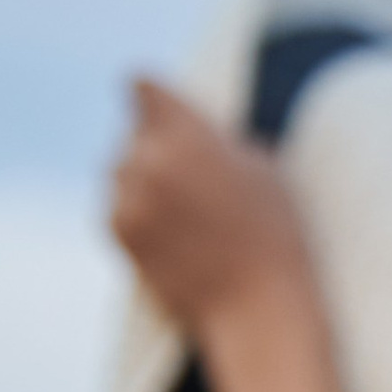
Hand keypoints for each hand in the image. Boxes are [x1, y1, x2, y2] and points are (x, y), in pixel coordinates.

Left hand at [108, 79, 315, 342]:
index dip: (150, 96)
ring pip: (120, 171)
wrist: (257, 305)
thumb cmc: (274, 235)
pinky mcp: (120, 231)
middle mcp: (148, 158)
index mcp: (185, 132)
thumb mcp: (262, 167)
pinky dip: (137, 215)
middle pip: (133, 135)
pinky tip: (174, 235)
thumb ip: (218, 138)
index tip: (156, 107)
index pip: (142, 86)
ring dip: (142, 182)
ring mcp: (129, 196)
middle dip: (155, 149)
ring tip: (185, 212)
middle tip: (190, 178)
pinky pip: (117, 207)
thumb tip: (197, 131)